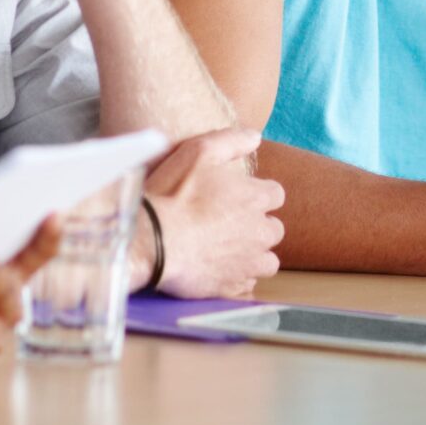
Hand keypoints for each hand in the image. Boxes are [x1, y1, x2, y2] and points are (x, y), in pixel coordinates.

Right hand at [144, 129, 285, 297]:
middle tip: (228, 224)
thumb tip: (255, 137)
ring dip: (254, 255)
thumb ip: (230, 141)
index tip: (237, 198)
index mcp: (256, 199)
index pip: (276, 195)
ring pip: (268, 261)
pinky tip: (219, 271)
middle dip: (257, 226)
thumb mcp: (197, 153)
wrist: (150, 242)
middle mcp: (260, 232)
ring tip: (228, 251)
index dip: (257, 195)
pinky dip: (238, 279)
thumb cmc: (172, 195)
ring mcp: (248, 263)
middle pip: (274, 229)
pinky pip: (247, 286)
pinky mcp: (232, 288)